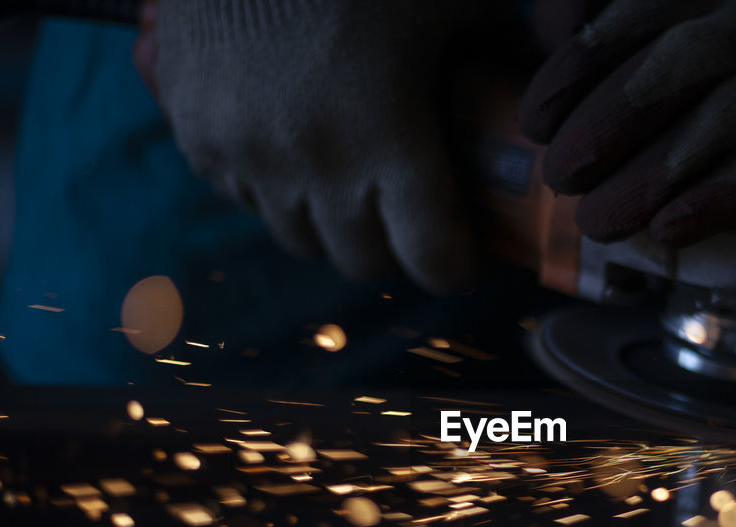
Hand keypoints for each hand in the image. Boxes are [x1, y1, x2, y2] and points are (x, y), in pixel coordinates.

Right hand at [146, 0, 482, 290]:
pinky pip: (244, 198)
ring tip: (355, 188)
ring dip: (333, 226)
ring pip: (300, 238)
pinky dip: (274, 191)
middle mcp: (311, 164)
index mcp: (387, 138)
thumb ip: (503, 53)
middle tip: (414, 220)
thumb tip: (538, 101)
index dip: (456, 264)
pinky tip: (295, 150)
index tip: (467, 253)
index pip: (431, 256)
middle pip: (364, 261)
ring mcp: (245, 154)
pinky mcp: (196, 135)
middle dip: (397, 249)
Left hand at [518, 0, 735, 247]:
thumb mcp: (662, 37)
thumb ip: (599, 20)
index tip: (533, 122)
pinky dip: (713, 203)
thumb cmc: (713, 80)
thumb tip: (553, 26)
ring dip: (651, 178)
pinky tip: (666, 228)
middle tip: (560, 176)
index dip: (579, 68)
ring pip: (724, 124)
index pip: (640, 15)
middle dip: (609, 124)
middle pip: (680, 64)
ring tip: (597, 220)